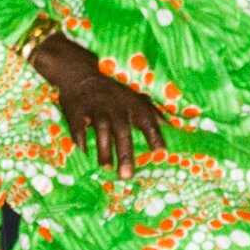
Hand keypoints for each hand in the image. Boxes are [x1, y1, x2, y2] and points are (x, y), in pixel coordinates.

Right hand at [32, 34, 166, 177]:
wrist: (79, 74)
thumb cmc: (111, 92)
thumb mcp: (133, 96)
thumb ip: (151, 113)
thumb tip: (173, 129)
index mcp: (130, 102)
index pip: (146, 119)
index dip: (154, 135)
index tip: (162, 152)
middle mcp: (114, 105)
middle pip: (121, 130)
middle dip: (125, 153)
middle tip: (127, 175)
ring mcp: (95, 107)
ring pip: (101, 129)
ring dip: (104, 150)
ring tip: (107, 168)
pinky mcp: (76, 110)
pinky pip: (78, 127)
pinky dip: (80, 141)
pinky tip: (83, 155)